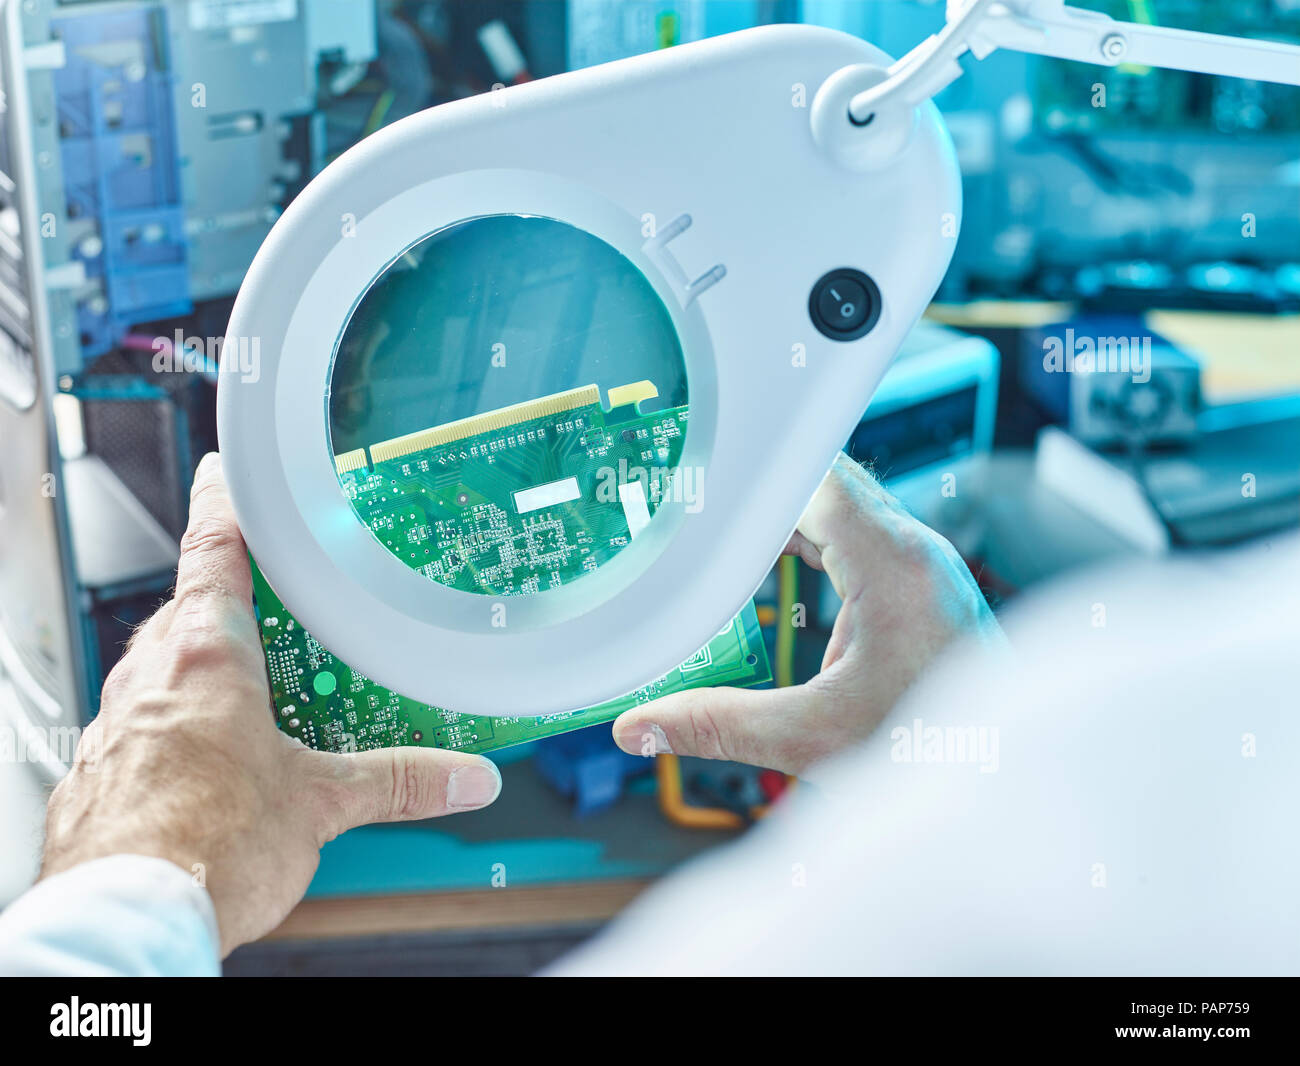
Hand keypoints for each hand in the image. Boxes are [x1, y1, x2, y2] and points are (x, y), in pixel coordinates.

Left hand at [40, 453, 502, 954]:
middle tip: (283, 616)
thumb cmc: (202, 847)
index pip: (210, 547)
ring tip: (261, 701)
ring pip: (166, 668)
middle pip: (191, 610)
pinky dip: (178, 724)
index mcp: (206, 656)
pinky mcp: (102, 768)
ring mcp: (117, 720)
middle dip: (234, 607)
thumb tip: (463, 776)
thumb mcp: (320, 804)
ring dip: (207, 671)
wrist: (124, 916)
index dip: (222, 502)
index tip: (224, 471)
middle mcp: (150, 675)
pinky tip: (213, 765)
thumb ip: (399, 781)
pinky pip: (145, 720)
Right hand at [612, 453, 1002, 775]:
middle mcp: (918, 551)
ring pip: (846, 504)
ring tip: (728, 531)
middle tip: (701, 505)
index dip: (755, 475)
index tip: (704, 483)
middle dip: (763, 491)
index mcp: (896, 566)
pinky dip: (816, 539)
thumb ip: (719, 726)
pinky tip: (777, 563)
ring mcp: (927, 562)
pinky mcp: (925, 581)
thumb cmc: (937, 752)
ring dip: (789, 514)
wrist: (1007, 774)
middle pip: (828, 482)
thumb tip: (639, 727)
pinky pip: (862, 533)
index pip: (815, 478)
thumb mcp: (815, 739)